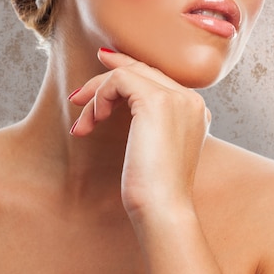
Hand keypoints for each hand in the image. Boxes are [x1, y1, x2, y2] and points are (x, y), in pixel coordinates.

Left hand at [69, 48, 210, 219]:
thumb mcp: (157, 148)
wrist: (163, 208)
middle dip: (108, 76)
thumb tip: (121, 102)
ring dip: (98, 93)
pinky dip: (100, 95)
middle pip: (144, 70)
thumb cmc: (155, 189)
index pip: (159, 77)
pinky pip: (120, 80)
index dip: (129, 67)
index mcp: (194, 110)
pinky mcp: (157, 101)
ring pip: (129, 73)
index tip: (104, 65)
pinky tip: (94, 120)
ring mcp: (176, 98)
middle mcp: (190, 99)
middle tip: (79, 94)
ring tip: (84, 123)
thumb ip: (153, 122)